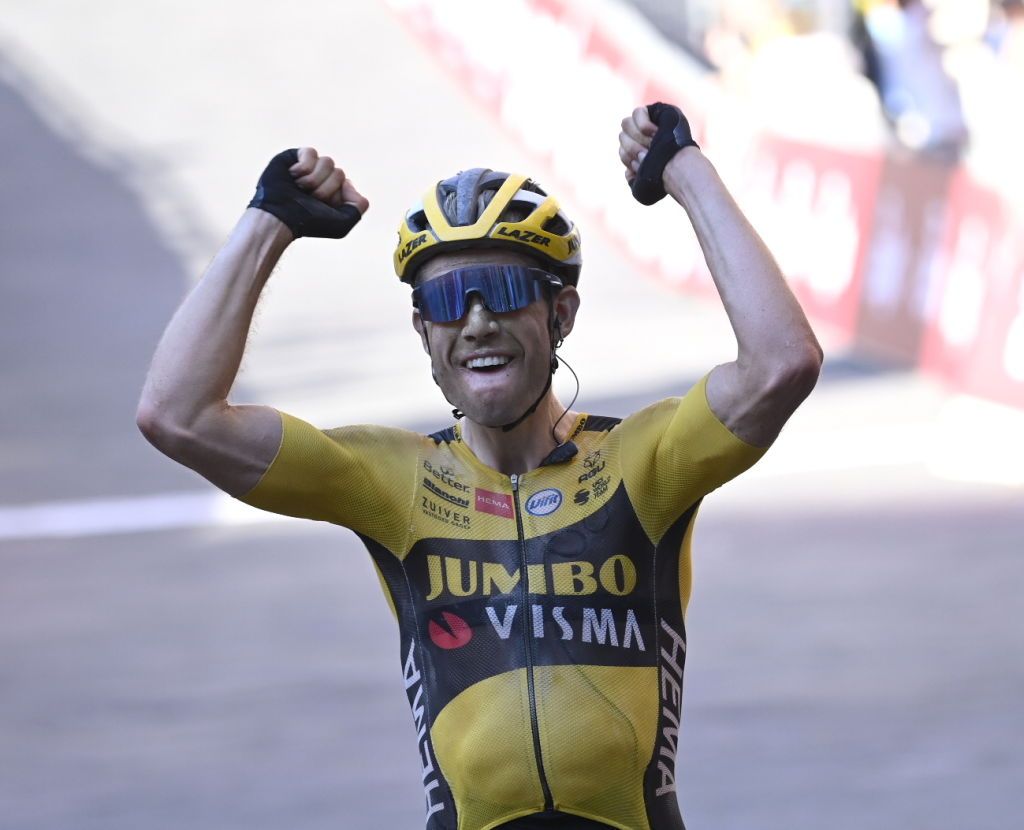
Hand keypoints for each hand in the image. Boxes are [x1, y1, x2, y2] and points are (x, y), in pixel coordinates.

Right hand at [248, 148, 369, 238]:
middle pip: (339, 173)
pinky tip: (293, 177)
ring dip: (314, 180)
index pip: (348, 184)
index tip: (324, 207)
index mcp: (333, 193)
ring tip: (300, 190)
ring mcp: (309, 167)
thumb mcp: (343, 224)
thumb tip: (349, 183)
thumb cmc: (309, 223)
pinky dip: (304, 167)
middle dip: (326, 189)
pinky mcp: (294, 156)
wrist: (280, 217)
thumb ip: (359, 206)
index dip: (338, 196)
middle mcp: (322, 179)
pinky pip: (311, 153)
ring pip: (328, 162)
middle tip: (310, 199)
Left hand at [619, 103, 698, 204]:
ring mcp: (651, 121)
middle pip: (621, 134)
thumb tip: (628, 172)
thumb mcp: (644, 184)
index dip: (627, 156)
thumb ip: (634, 177)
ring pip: (626, 123)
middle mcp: (643, 136)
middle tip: (646, 154)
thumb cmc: (664, 179)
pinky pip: (638, 112)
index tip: (640, 162)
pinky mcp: (659, 110)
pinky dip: (642, 125)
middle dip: (631, 147)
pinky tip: (653, 133)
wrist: (677, 170)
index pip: (621, 147)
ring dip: (636, 137)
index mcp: (639, 150)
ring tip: (651, 144)